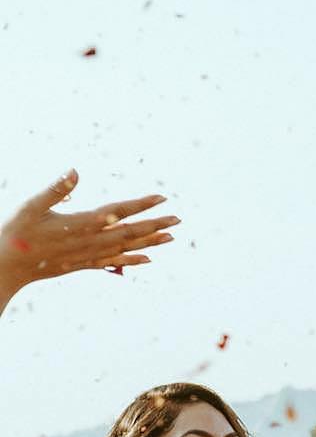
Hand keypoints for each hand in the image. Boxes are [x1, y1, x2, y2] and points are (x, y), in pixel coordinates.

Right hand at [0, 170, 179, 309]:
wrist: (10, 265)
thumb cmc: (18, 231)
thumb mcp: (33, 205)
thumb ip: (56, 189)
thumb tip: (75, 171)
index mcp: (81, 223)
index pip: (118, 211)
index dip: (141, 205)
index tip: (162, 198)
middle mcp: (91, 241)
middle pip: (130, 232)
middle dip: (155, 224)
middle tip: (178, 219)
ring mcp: (89, 255)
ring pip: (126, 248)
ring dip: (150, 242)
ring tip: (171, 236)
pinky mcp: (84, 264)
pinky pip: (114, 262)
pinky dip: (133, 260)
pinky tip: (148, 259)